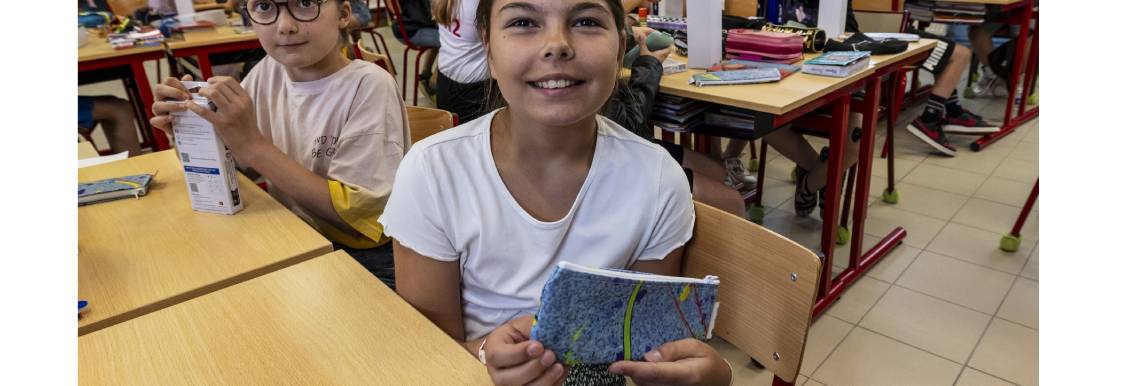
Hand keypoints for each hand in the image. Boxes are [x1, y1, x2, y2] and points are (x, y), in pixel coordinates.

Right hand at [150, 74, 193, 138]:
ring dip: (171, 105)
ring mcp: (158, 110)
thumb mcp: (191, 99)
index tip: (190, 92)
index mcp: (168, 90)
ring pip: (156, 105)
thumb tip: (187, 76)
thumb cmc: (190, 110)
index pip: (168, 80)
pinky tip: (173, 118)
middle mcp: (160, 98)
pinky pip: (155, 120)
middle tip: (187, 98)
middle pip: (158, 88)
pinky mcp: (158, 122)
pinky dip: (163, 119)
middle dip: (174, 92)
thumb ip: (189, 88)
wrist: (190, 129)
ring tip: (184, 108)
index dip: (179, 84)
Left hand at [189, 76, 266, 153]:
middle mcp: (239, 103)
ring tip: (199, 95)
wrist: (251, 145)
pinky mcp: (222, 124)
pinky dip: (195, 106)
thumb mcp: (247, 108)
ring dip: (203, 92)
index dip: (217, 78)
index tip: (210, 81)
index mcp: (245, 98)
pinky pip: (205, 111)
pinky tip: (189, 105)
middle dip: (208, 85)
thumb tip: (220, 88)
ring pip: (213, 94)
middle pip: (220, 85)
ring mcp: (230, 113)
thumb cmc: (247, 127)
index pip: (230, 81)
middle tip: (202, 90)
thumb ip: (237, 98)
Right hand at [482, 315, 567, 385]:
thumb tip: (549, 333)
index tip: (539, 346)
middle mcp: (497, 373)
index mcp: (493, 351)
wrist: (522, 346)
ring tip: (559, 367)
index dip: (519, 354)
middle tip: (550, 355)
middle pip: (508, 380)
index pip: (498, 356)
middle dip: (533, 369)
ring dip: (544, 380)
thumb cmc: (520, 334)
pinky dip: (552, 385)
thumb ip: (532, 328)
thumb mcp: (523, 325)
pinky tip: (560, 373)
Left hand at [607, 339, 731, 385]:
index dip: (633, 369)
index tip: (614, 366)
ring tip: (644, 359)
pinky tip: (646, 367)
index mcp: (686, 375)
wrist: (718, 380)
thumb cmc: (707, 360)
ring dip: (637, 373)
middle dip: (633, 368)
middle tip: (629, 353)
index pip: (654, 373)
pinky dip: (642, 377)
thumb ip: (673, 349)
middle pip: (644, 380)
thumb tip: (648, 355)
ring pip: (643, 384)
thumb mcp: (695, 346)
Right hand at [633, 27, 670, 62]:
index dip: (669, 44)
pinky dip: (658, 57)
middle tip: (662, 44)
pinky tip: (653, 55)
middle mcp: (662, 58)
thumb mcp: (644, 51)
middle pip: (666, 52)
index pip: (669, 48)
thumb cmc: (647, 61)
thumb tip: (640, 35)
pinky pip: (659, 60)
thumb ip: (642, 43)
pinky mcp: (656, 65)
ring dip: (661, 53)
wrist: (646, 72)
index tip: (669, 41)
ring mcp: (660, 62)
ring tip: (657, 48)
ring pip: (663, 56)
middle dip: (665, 48)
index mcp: (662, 53)